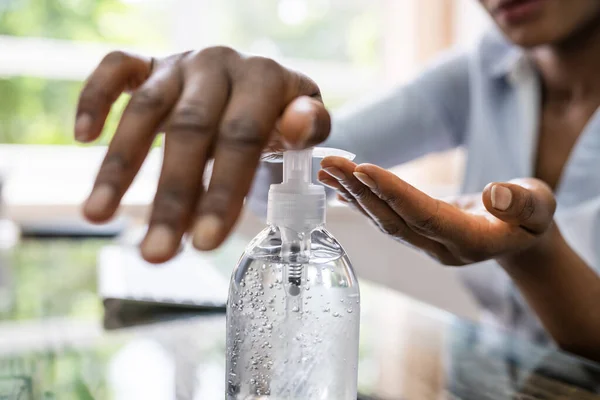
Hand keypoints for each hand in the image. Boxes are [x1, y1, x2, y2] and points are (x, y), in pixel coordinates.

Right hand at [75, 48, 330, 262]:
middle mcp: (218, 65)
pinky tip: (84, 138)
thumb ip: (309, 127)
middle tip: (157, 253)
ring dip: (118, 166)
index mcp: (263, 79)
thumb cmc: (280, 113)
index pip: (242, 137)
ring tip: (98, 215)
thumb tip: (299, 129)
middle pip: (189, 131)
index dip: (223, 190)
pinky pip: (114, 68)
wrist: (256, 79)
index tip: (205, 242)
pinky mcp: (150, 63)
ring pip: (143, 110)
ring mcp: (180, 63)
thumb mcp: (306, 120)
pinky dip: (94, 97)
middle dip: (172, 196)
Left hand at [318, 157, 556, 265]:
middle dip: (360, 190)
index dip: (393, 193)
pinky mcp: (416, 234)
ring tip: (326, 169)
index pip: (423, 216)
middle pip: (392, 219)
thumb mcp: (539, 207)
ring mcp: (425, 244)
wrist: (520, 239)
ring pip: (383, 219)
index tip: (363, 168)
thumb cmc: (532, 218)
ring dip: (353, 193)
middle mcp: (439, 247)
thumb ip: (523, 203)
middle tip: (330, 163)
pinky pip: (384, 218)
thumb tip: (494, 193)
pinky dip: (361, 199)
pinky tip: (339, 185)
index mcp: (469, 241)